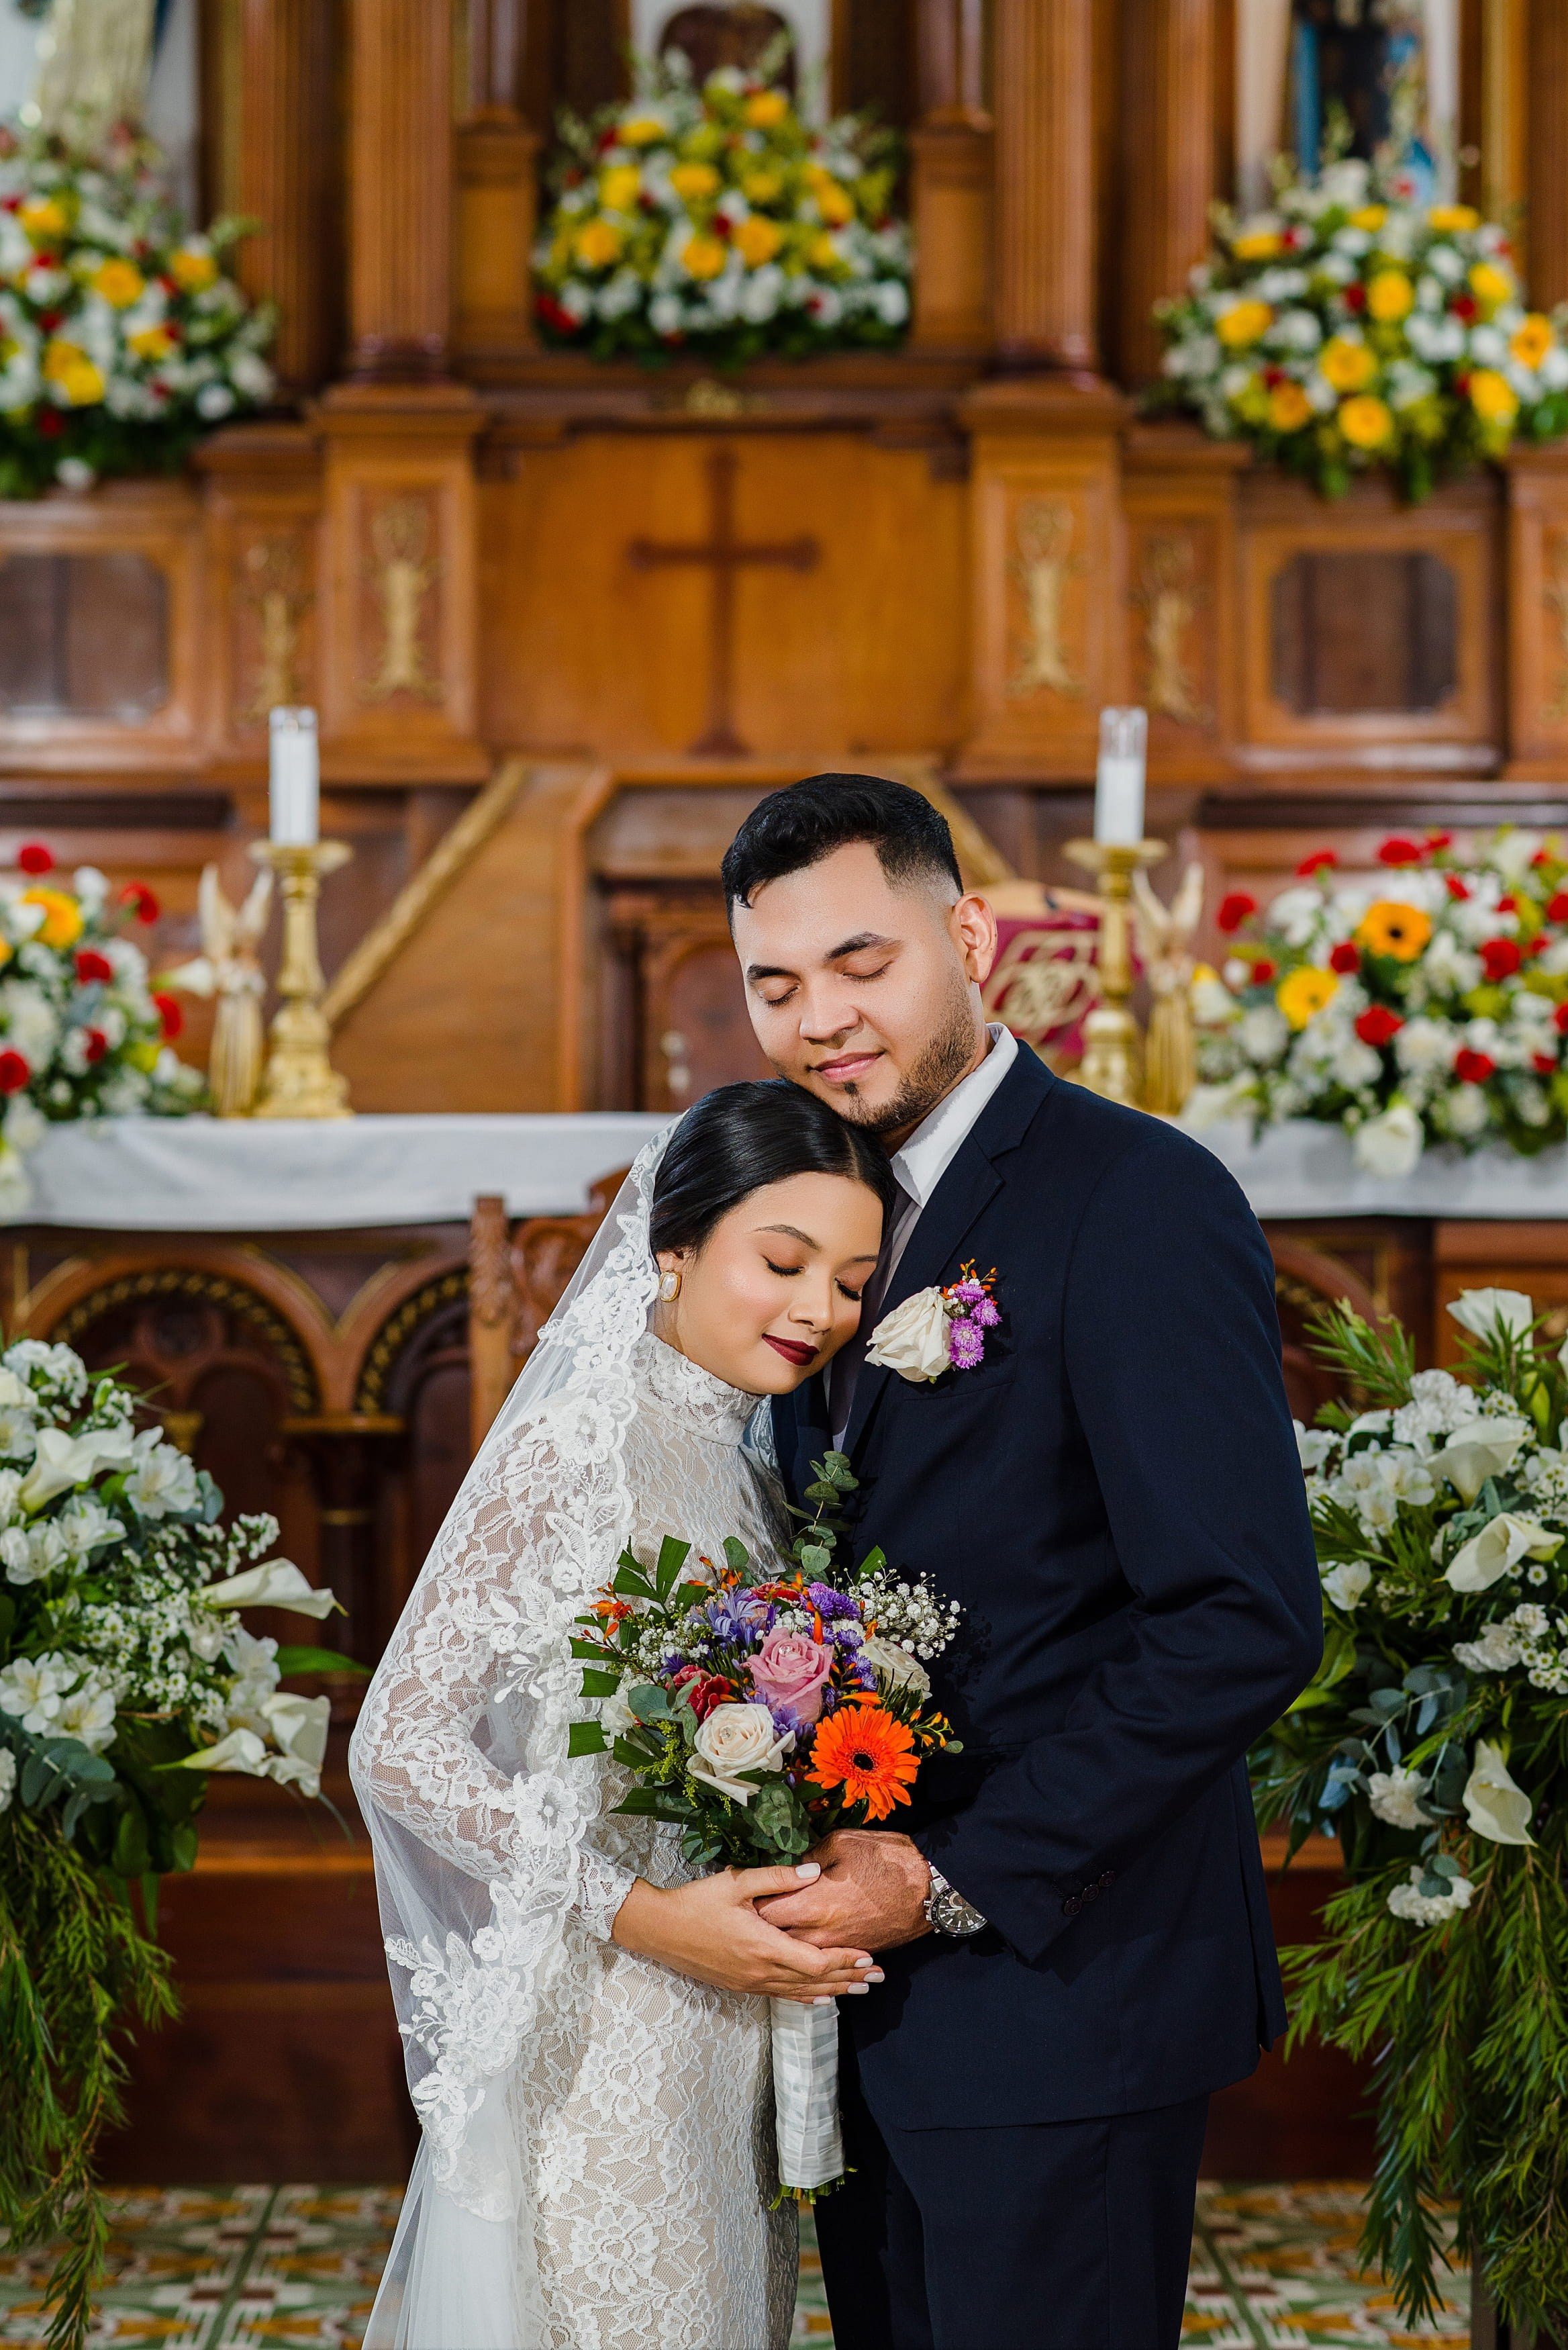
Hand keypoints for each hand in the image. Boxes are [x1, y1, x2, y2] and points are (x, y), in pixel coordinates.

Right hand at [611, 1862, 885, 2003]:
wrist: (659, 1930)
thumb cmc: (697, 1902)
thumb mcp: (736, 1883)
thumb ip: (777, 1878)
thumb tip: (814, 1871)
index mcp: (762, 1945)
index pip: (814, 1962)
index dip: (843, 1961)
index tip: (868, 1956)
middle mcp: (760, 1970)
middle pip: (814, 1982)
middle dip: (848, 1978)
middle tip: (877, 1978)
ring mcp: (750, 1982)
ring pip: (800, 1993)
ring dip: (833, 1991)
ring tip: (859, 1989)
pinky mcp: (741, 1985)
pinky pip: (782, 1996)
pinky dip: (807, 1998)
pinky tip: (821, 1999)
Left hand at [755, 1829, 931, 1952]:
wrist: (928, 1890)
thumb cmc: (886, 1860)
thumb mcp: (842, 1844)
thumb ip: (808, 1859)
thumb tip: (790, 1871)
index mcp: (813, 1904)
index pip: (767, 1913)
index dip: (751, 1905)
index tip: (742, 1897)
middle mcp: (819, 1933)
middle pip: (776, 1938)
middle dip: (760, 1929)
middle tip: (747, 1918)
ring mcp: (835, 1947)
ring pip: (796, 1955)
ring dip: (781, 1946)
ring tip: (765, 1937)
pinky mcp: (851, 1952)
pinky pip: (820, 1960)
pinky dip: (805, 1958)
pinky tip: (797, 1949)